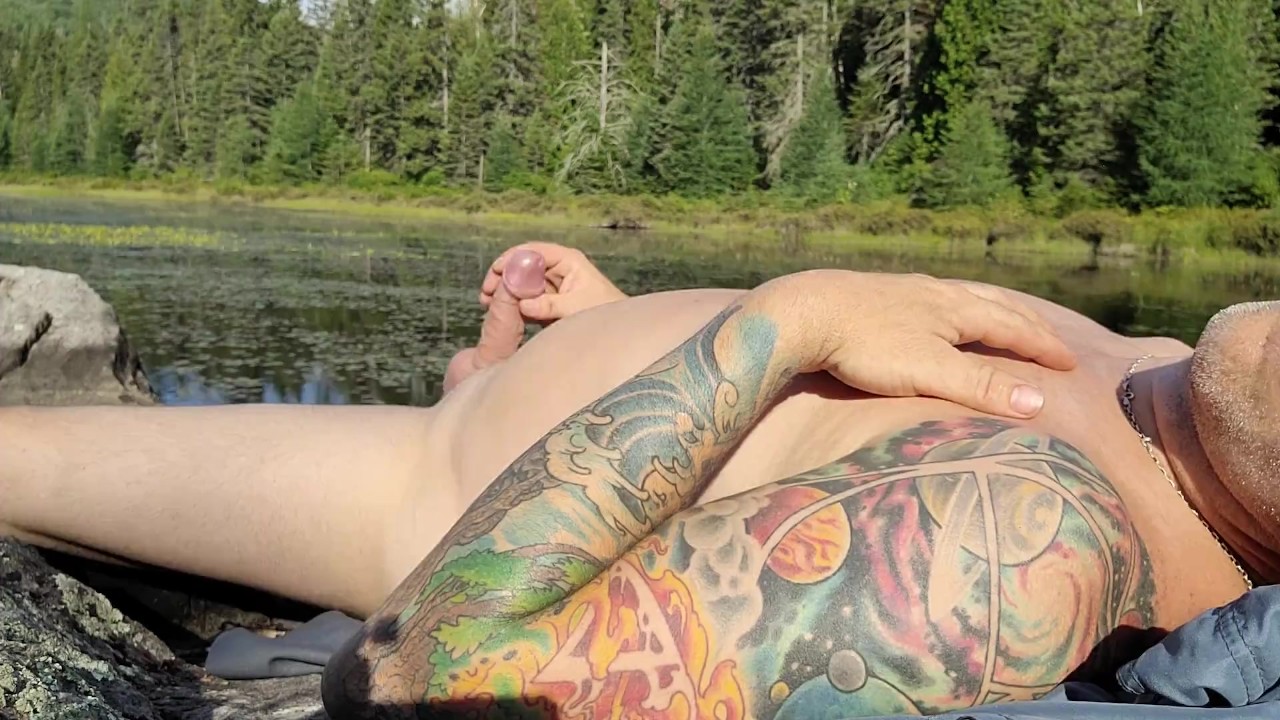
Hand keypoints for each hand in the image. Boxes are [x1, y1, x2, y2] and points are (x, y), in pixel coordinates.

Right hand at [480, 242, 626, 323]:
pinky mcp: (550, 300)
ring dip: (505, 290)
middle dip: (503, 275)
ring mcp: (554, 284)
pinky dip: (514, 303)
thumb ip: (550, 305)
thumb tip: (523, 305)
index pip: (534, 251)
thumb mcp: (576, 308)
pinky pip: (528, 297)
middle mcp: (559, 268)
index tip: (495, 271)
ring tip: (486, 303)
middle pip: (524, 264)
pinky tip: (500, 312)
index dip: (512, 258)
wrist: (619, 329)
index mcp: (568, 260)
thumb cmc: (604, 312)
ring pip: (523, 281)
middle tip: (485, 291)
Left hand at [757, 270, 1077, 417]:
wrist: (803, 312)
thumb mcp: (928, 370)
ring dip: (992, 309)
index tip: (1071, 362)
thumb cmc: (865, 344)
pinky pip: (934, 297)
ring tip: (1003, 316)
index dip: (1043, 347)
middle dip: (1027, 323)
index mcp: (956, 309)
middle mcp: (937, 293)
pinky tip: (938, 310)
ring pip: (963, 296)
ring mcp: (907, 291)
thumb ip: (980, 386)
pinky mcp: (878, 295)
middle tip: (1051, 337)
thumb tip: (1037, 402)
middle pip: (994, 305)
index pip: (1014, 327)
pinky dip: (955, 306)